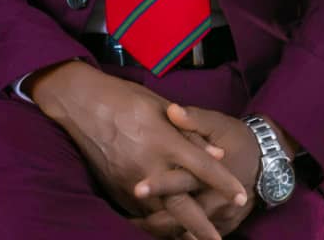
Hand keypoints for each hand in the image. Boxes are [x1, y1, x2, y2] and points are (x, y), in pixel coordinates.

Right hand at [30, 62, 247, 239]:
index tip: (241, 195)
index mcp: (163, 140)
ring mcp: (130, 183)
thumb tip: (217, 153)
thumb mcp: (160, 106)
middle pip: (181, 206)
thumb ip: (189, 132)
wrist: (81, 104)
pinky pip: (141, 215)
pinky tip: (169, 228)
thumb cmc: (125, 98)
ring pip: (160, 217)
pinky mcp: (117, 192)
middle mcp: (148, 166)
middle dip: (202, 227)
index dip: (223, 182)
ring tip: (197, 239)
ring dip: (180, 230)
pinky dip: (157, 224)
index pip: (201, 166)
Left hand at [134, 104, 260, 236]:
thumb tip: (172, 110)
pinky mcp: (224, 225)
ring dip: (164, 229)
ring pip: (188, 230)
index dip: (159, 185)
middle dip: (155, 217)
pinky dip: (179, 234)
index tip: (136, 187)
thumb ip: (193, 119)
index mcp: (212, 170)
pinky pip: (198, 236)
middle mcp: (216, 198)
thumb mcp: (218, 123)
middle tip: (131, 218)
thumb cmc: (237, 138)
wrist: (268, 161)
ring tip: (137, 223)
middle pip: (183, 213)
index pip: (182, 180)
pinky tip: (159, 229)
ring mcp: (221, 216)